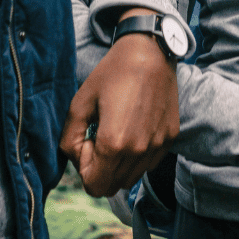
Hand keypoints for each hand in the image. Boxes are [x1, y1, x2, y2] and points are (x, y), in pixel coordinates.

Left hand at [59, 11, 178, 196]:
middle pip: (112, 186)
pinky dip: (136, 155)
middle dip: (99, 168)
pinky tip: (133, 126)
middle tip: (98, 136)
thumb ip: (69, 137)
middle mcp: (138, 151)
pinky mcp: (169, 139)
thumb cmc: (112, 72)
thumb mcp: (80, 101)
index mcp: (114, 143)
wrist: (150, 51)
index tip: (86, 140)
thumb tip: (74, 158)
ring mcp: (157, 146)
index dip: (83, 168)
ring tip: (116, 130)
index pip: (94, 186)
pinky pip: (148, 163)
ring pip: (131, 178)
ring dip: (118, 164)